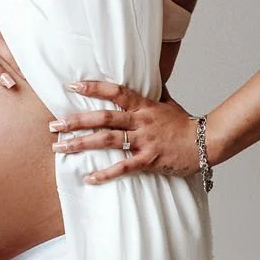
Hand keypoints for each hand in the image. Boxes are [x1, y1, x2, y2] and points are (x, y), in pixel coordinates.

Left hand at [48, 79, 202, 183]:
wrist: (206, 142)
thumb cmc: (186, 124)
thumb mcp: (169, 104)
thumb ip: (154, 95)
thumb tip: (150, 81)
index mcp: (144, 106)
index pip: (115, 92)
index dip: (93, 88)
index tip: (72, 86)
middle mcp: (141, 121)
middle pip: (103, 118)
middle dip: (76, 121)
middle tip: (54, 125)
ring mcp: (145, 141)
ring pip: (108, 141)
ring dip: (81, 144)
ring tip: (60, 148)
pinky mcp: (149, 160)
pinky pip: (124, 167)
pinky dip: (105, 173)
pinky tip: (88, 178)